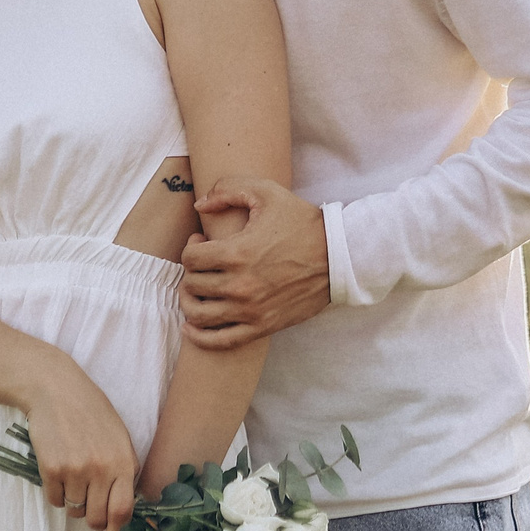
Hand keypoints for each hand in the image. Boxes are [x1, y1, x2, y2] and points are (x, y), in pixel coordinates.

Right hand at [25, 358, 140, 530]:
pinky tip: (59, 469)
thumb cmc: (91, 412)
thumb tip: (126, 509)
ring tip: (74, 473)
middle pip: (97, 518)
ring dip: (74, 501)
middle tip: (89, 502)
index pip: (124, 510)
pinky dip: (56, 493)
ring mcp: (75, 470)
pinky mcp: (51, 469)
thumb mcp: (120, 437)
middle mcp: (101, 469)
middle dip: (94, 518)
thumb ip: (125, 470)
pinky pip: (54, 500)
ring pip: (74, 510)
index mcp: (124, 461)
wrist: (56, 389)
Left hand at [179, 176, 333, 349]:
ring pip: (199, 314)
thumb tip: (200, 205)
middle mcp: (241, 285)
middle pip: (192, 285)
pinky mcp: (262, 326)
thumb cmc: (303, 222)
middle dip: (192, 271)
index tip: (201, 241)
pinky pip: (220, 341)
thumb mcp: (268, 192)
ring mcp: (251, 310)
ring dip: (190, 302)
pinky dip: (200, 337)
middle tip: (203, 263)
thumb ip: (228, 189)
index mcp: (237, 252)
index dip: (190, 247)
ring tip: (196, 291)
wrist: (339, 257)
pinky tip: (192, 327)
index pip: (190, 258)